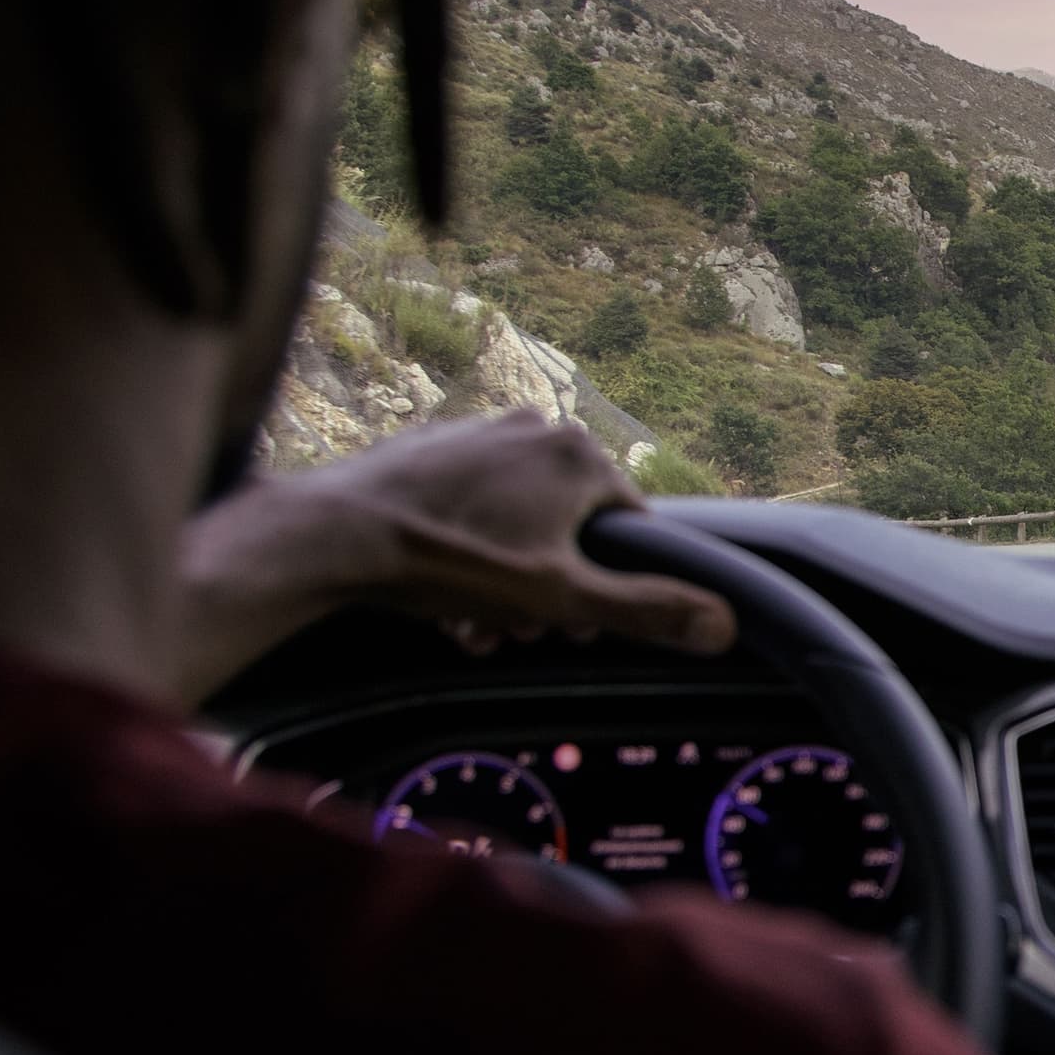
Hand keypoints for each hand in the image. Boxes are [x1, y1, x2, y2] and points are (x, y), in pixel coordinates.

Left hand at [173, 413, 738, 700]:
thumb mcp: (559, 599)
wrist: (330, 533)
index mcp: (579, 455)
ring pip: (520, 520)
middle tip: (512, 628)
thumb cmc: (447, 562)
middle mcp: (535, 426)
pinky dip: (468, 547)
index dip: (609, 589)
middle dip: (549, 588)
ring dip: (506, 578)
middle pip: (572, 528)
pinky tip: (440, 588)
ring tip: (470, 619)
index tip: (572, 623)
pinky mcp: (434, 445)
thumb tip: (724, 624)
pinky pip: (473, 503)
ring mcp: (480, 430)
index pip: (633, 532)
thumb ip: (645, 610)